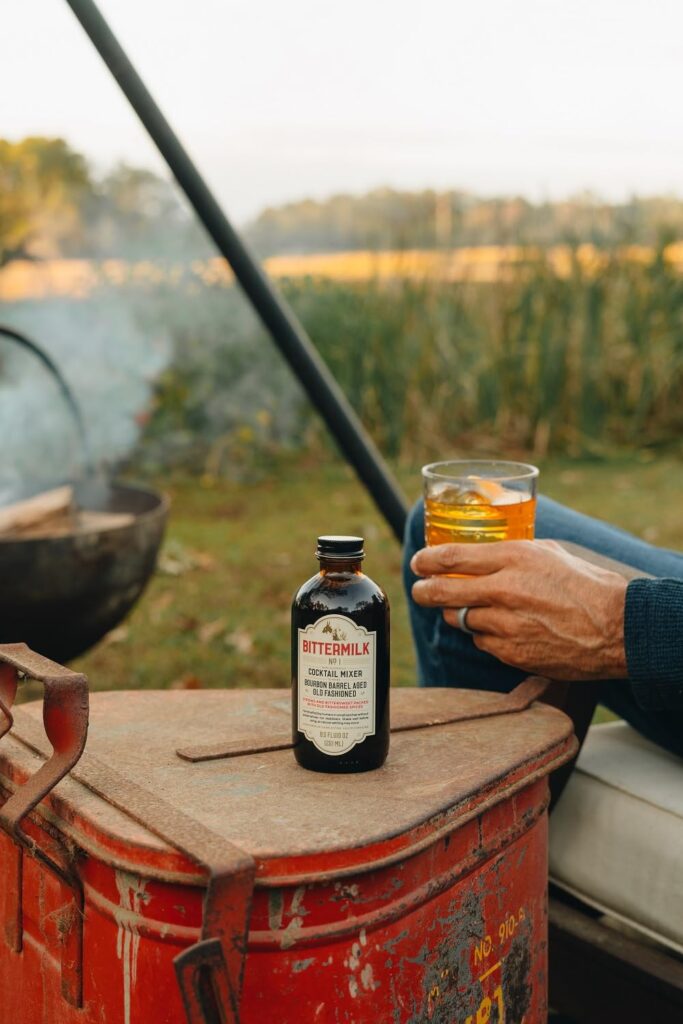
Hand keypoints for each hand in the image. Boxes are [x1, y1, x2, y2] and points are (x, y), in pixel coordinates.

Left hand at [410, 540, 627, 679]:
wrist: (616, 629)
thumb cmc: (587, 586)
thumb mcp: (549, 554)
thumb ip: (513, 554)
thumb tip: (485, 556)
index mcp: (513, 558)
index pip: (452, 557)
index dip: (427, 561)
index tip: (418, 563)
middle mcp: (503, 590)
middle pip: (442, 592)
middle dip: (424, 591)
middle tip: (420, 591)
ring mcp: (505, 624)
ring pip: (461, 619)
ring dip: (460, 614)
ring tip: (470, 609)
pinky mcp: (511, 652)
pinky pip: (483, 643)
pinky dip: (487, 636)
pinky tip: (503, 630)